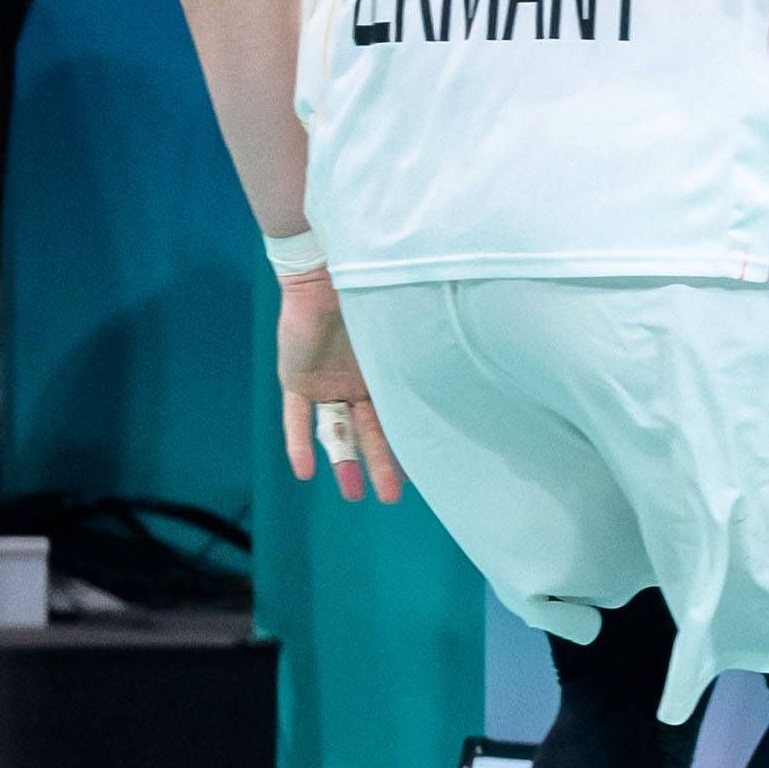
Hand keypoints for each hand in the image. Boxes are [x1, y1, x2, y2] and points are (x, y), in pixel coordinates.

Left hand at [276, 270, 406, 504]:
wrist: (325, 270)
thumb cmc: (374, 292)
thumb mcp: (401, 332)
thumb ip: (419, 355)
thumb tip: (471, 375)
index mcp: (387, 372)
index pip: (397, 417)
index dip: (407, 445)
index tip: (421, 474)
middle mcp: (359, 382)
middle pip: (370, 432)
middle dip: (381, 465)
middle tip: (389, 497)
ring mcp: (328, 383)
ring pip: (337, 431)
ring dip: (344, 462)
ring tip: (354, 494)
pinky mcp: (297, 380)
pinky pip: (297, 418)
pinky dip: (300, 442)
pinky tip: (305, 472)